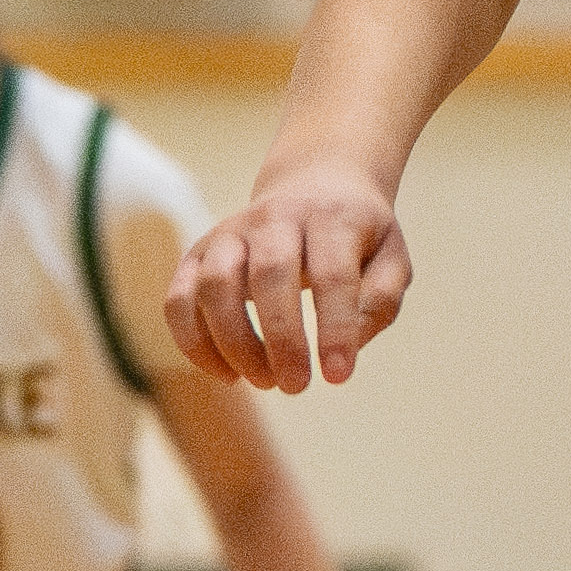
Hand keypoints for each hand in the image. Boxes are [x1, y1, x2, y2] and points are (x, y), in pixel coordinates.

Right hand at [168, 158, 410, 394]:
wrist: (316, 183)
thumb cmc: (358, 238)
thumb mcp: (391, 259)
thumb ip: (380, 301)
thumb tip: (345, 346)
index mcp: (332, 218)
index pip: (332, 274)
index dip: (334, 329)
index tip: (337, 377)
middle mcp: (276, 217)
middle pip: (269, 274)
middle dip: (281, 340)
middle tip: (296, 386)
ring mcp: (231, 233)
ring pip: (216, 284)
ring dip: (234, 343)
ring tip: (264, 380)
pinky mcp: (199, 252)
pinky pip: (179, 298)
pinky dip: (193, 343)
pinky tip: (227, 374)